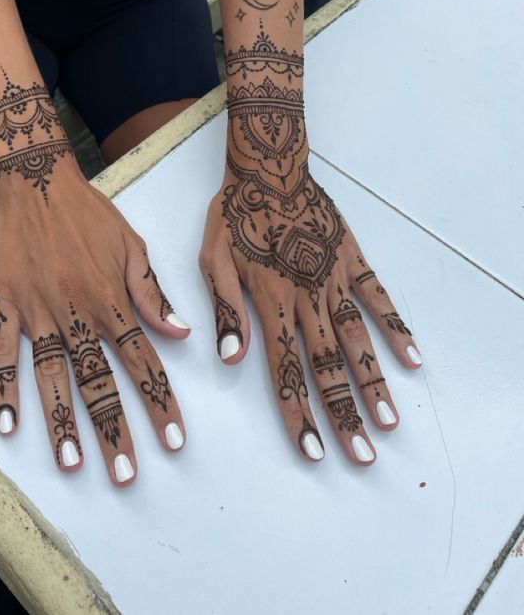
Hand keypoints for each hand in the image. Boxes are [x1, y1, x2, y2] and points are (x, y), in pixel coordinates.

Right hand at [0, 158, 189, 486]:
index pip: (142, 361)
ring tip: (73, 463)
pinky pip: (2, 356)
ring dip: (63, 422)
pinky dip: (3, 391)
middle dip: (115, 430)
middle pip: (99, 381)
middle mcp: (77, 313)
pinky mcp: (6, 308)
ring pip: (53, 377)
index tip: (173, 439)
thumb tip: (181, 332)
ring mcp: (38, 313)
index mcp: (111, 300)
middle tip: (126, 474)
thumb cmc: (89, 212)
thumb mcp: (132, 243)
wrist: (37, 183)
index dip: (159, 402)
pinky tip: (8, 425)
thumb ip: (151, 292)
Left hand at [199, 67, 422, 466]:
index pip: (285, 367)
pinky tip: (411, 358)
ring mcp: (333, 278)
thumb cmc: (235, 215)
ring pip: (357, 339)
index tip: (313, 449)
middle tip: (361, 454)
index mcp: (269, 301)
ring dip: (373, 381)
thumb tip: (231, 358)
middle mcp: (306, 297)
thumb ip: (224, 309)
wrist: (268, 168)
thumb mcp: (212, 258)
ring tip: (389, 421)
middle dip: (343, 413)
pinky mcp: (352, 259)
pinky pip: (378, 297)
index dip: (298, 411)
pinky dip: (395, 327)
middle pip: (327, 365)